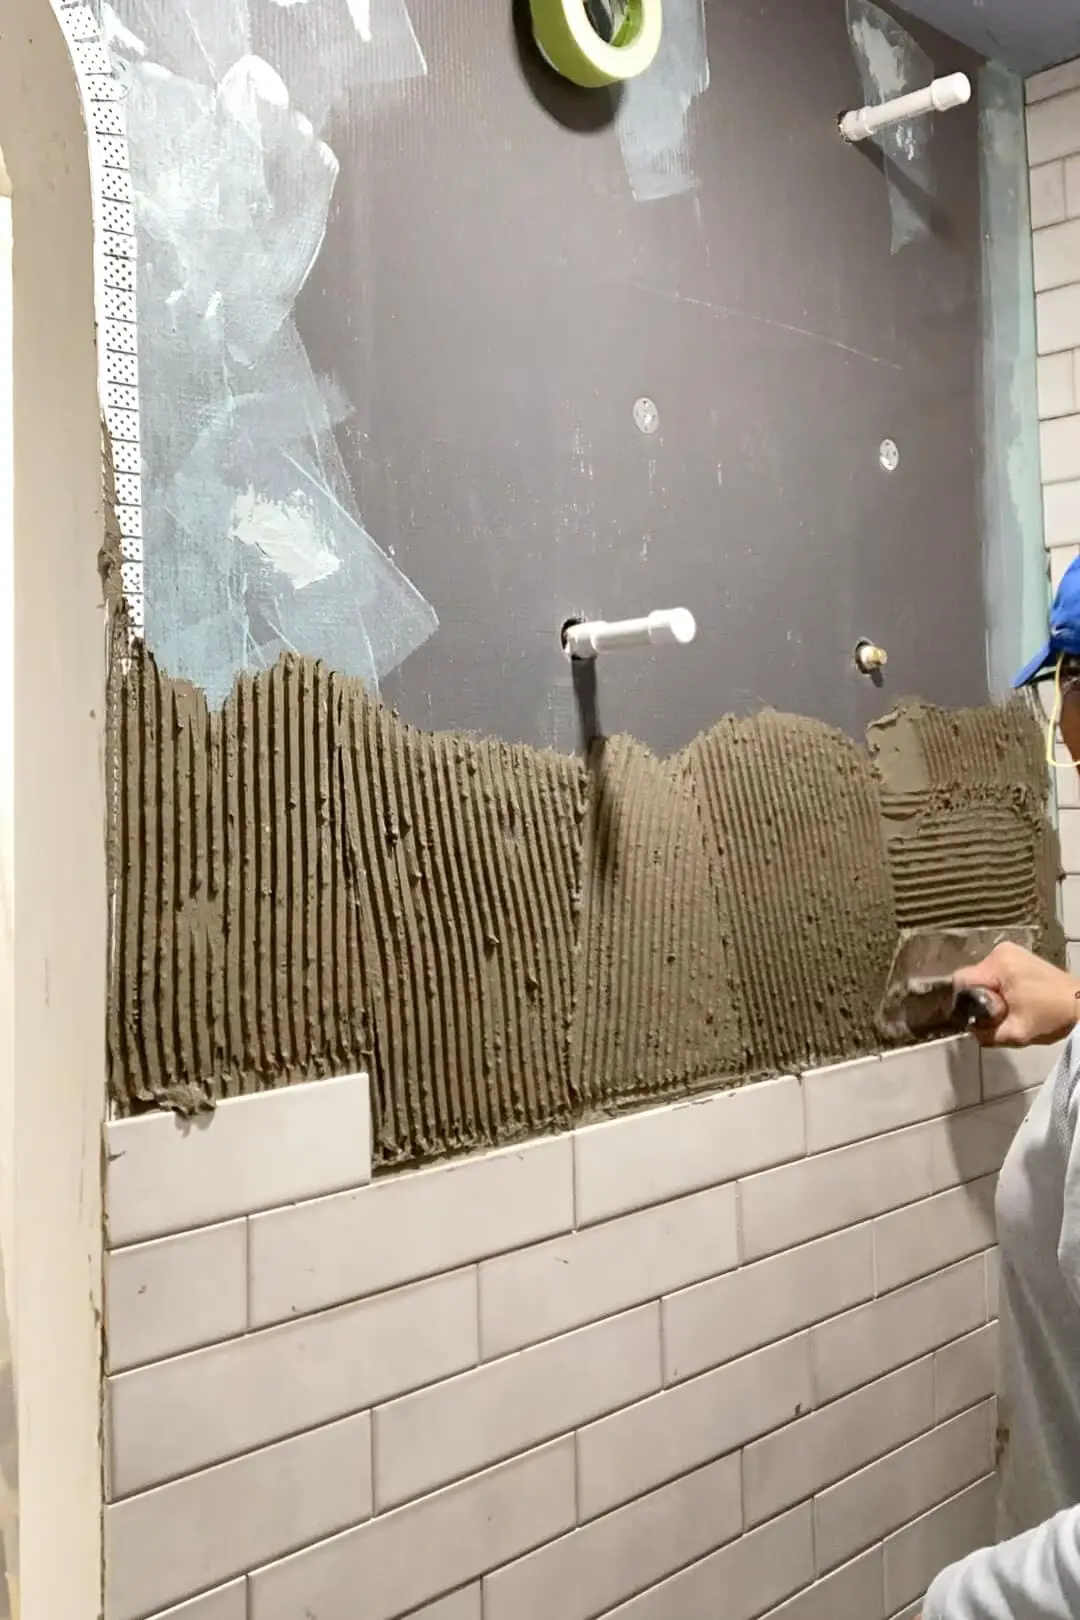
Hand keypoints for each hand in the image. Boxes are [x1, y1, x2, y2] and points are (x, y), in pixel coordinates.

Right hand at [953, 943, 1079, 1047]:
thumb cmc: (1051, 1016)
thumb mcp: (1015, 1034)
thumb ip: (984, 1034)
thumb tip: (969, 1030)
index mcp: (998, 964)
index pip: (961, 981)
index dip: (963, 1003)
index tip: (978, 1018)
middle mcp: (1000, 951)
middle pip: (973, 979)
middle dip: (981, 1000)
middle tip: (1000, 1016)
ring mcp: (1009, 951)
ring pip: (984, 977)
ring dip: (991, 995)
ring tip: (1010, 1009)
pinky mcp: (1018, 956)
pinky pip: (996, 974)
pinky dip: (1000, 989)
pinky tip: (1015, 1000)